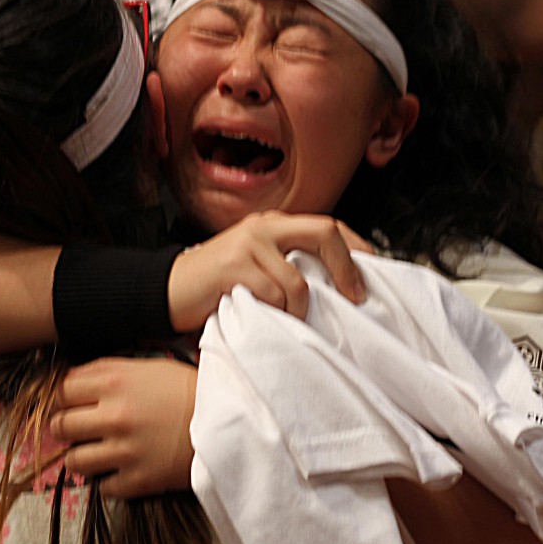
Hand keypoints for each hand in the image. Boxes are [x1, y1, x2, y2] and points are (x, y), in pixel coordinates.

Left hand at [52, 357, 195, 498]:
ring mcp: (124, 451)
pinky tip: (122, 466)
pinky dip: (109, 479)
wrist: (225, 419)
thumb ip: (106, 370)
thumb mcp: (146, 366)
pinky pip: (102, 487)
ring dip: (82, 456)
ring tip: (98, 450)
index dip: (60, 398)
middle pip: (61, 426)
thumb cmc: (186, 389)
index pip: (61, 391)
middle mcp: (114, 416)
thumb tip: (71, 380)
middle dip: (65, 426)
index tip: (66, 403)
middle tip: (77, 428)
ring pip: (74, 461)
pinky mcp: (137, 480)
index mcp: (115, 383)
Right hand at [167, 210, 369, 332]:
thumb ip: (290, 264)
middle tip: (354, 297)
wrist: (168, 289)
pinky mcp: (233, 265)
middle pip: (324, 231)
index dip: (356, 247)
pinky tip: (262, 316)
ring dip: (298, 309)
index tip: (374, 273)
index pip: (328, 224)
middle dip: (346, 267)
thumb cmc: (218, 284)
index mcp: (274, 224)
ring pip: (297, 280)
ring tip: (285, 319)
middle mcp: (265, 226)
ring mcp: (249, 243)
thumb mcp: (258, 265)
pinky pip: (272, 294)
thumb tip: (339, 284)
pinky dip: (275, 313)